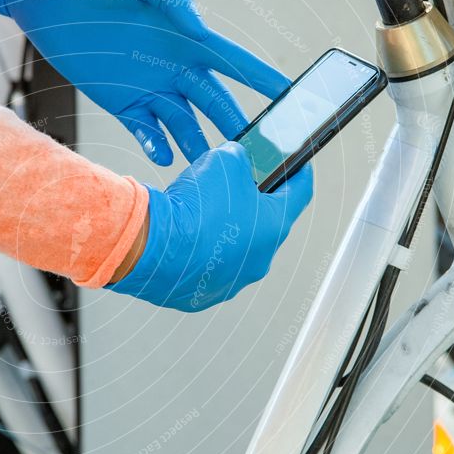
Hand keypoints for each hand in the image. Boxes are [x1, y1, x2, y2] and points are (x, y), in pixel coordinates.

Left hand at [0, 0, 288, 165]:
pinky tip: (167, 158)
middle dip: (239, 127)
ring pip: (186, 125)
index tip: (292, 96)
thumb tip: (199, 25)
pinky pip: (147, 132)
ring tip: (215, 172)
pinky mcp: (121, 103)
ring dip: (201, 146)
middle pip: (217, 103)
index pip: (235, 62)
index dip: (264, 79)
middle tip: (259, 153)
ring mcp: (149, 88)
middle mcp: (174, 67)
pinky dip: (158, 146)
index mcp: (186, 37)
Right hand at [106, 144, 312, 310]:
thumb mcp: (224, 161)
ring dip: (222, 231)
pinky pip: (205, 269)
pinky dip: (197, 253)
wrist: (153, 244)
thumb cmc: (193, 208)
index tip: (295, 164)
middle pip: (264, 225)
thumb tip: (236, 160)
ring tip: (198, 214)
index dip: (297, 172)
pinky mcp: (201, 295)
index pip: (300, 192)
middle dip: (251, 204)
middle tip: (233, 188)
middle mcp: (259, 260)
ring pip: (233, 250)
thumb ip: (239, 158)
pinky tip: (182, 237)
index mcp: (275, 226)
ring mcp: (230, 282)